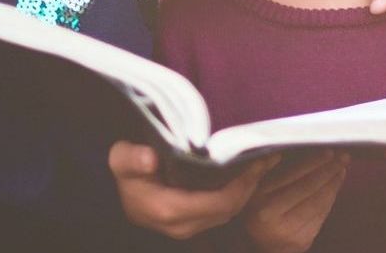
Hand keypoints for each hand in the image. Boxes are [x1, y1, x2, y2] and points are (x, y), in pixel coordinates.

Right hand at [108, 141, 275, 239]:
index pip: (220, 202)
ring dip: (247, 190)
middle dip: (251, 184)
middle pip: (230, 209)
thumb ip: (132, 158)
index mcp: (170, 210)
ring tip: (261, 163)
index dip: (243, 183)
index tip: (258, 159)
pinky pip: (222, 212)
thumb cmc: (125, 170)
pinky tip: (246, 176)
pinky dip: (237, 195)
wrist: (118, 191)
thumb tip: (149, 159)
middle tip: (267, 157)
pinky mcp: (193, 225)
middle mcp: (182, 226)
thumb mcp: (121, 159)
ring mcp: (188, 228)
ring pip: (229, 213)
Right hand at [242, 152, 348, 252]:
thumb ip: (268, 171)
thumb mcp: (255, 190)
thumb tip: (291, 151)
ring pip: (318, 203)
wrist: (262, 246)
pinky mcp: (302, 241)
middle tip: (343, 158)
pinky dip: (330, 199)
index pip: (293, 176)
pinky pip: (321, 216)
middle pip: (309, 188)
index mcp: (260, 199)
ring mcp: (289, 231)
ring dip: (334, 184)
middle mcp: (274, 216)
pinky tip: (334, 188)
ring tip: (341, 170)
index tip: (329, 152)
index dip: (313, 163)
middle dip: (329, 171)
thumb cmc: (260, 210)